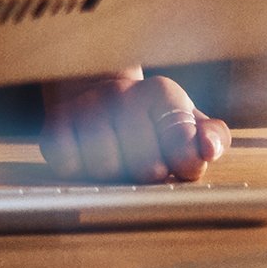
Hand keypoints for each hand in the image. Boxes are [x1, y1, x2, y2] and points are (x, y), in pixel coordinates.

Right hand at [39, 69, 228, 182]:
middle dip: (150, 173)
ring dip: (115, 175)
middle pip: (147, 167)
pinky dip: (82, 170)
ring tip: (118, 159)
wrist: (95, 96)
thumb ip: (213, 136)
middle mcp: (120, 93)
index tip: (179, 162)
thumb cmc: (151, 120)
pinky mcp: (53, 125)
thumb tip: (207, 149)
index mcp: (161, 93)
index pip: (184, 149)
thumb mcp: (188, 122)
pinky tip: (89, 156)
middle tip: (146, 162)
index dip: (184, 164)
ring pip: (107, 169)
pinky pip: (71, 167)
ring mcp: (84, 108)